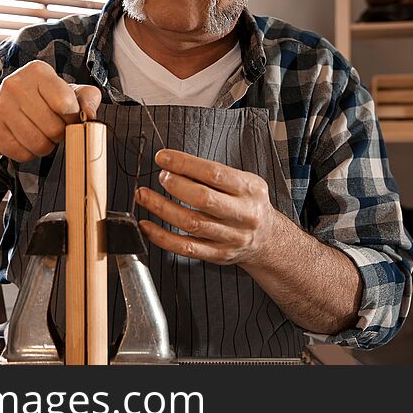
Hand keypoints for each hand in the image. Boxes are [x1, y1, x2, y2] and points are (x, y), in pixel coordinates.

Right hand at [0, 60, 101, 162]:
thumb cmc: (40, 101)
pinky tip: (22, 140)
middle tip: (53, 130)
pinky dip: (27, 153)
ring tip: (39, 135)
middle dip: (58, 135)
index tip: (68, 117)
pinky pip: (20, 153)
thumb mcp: (66, 93)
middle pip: (53, 128)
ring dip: (44, 146)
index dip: (72, 118)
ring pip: (37, 143)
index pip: (65, 103)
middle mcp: (15, 83)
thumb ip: (87, 98)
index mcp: (38, 71)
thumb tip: (90, 115)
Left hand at [135, 149, 282, 265]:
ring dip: (162, 208)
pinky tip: (147, 225)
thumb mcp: (243, 182)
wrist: (267, 239)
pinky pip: (185, 247)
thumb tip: (174, 165)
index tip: (163, 157)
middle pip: (203, 199)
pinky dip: (161, 236)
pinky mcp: (217, 254)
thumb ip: (213, 174)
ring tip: (144, 196)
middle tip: (160, 176)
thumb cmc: (248, 204)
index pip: (214, 173)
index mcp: (249, 190)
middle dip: (175, 185)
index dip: (185, 164)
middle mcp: (242, 214)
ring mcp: (230, 237)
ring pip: (191, 223)